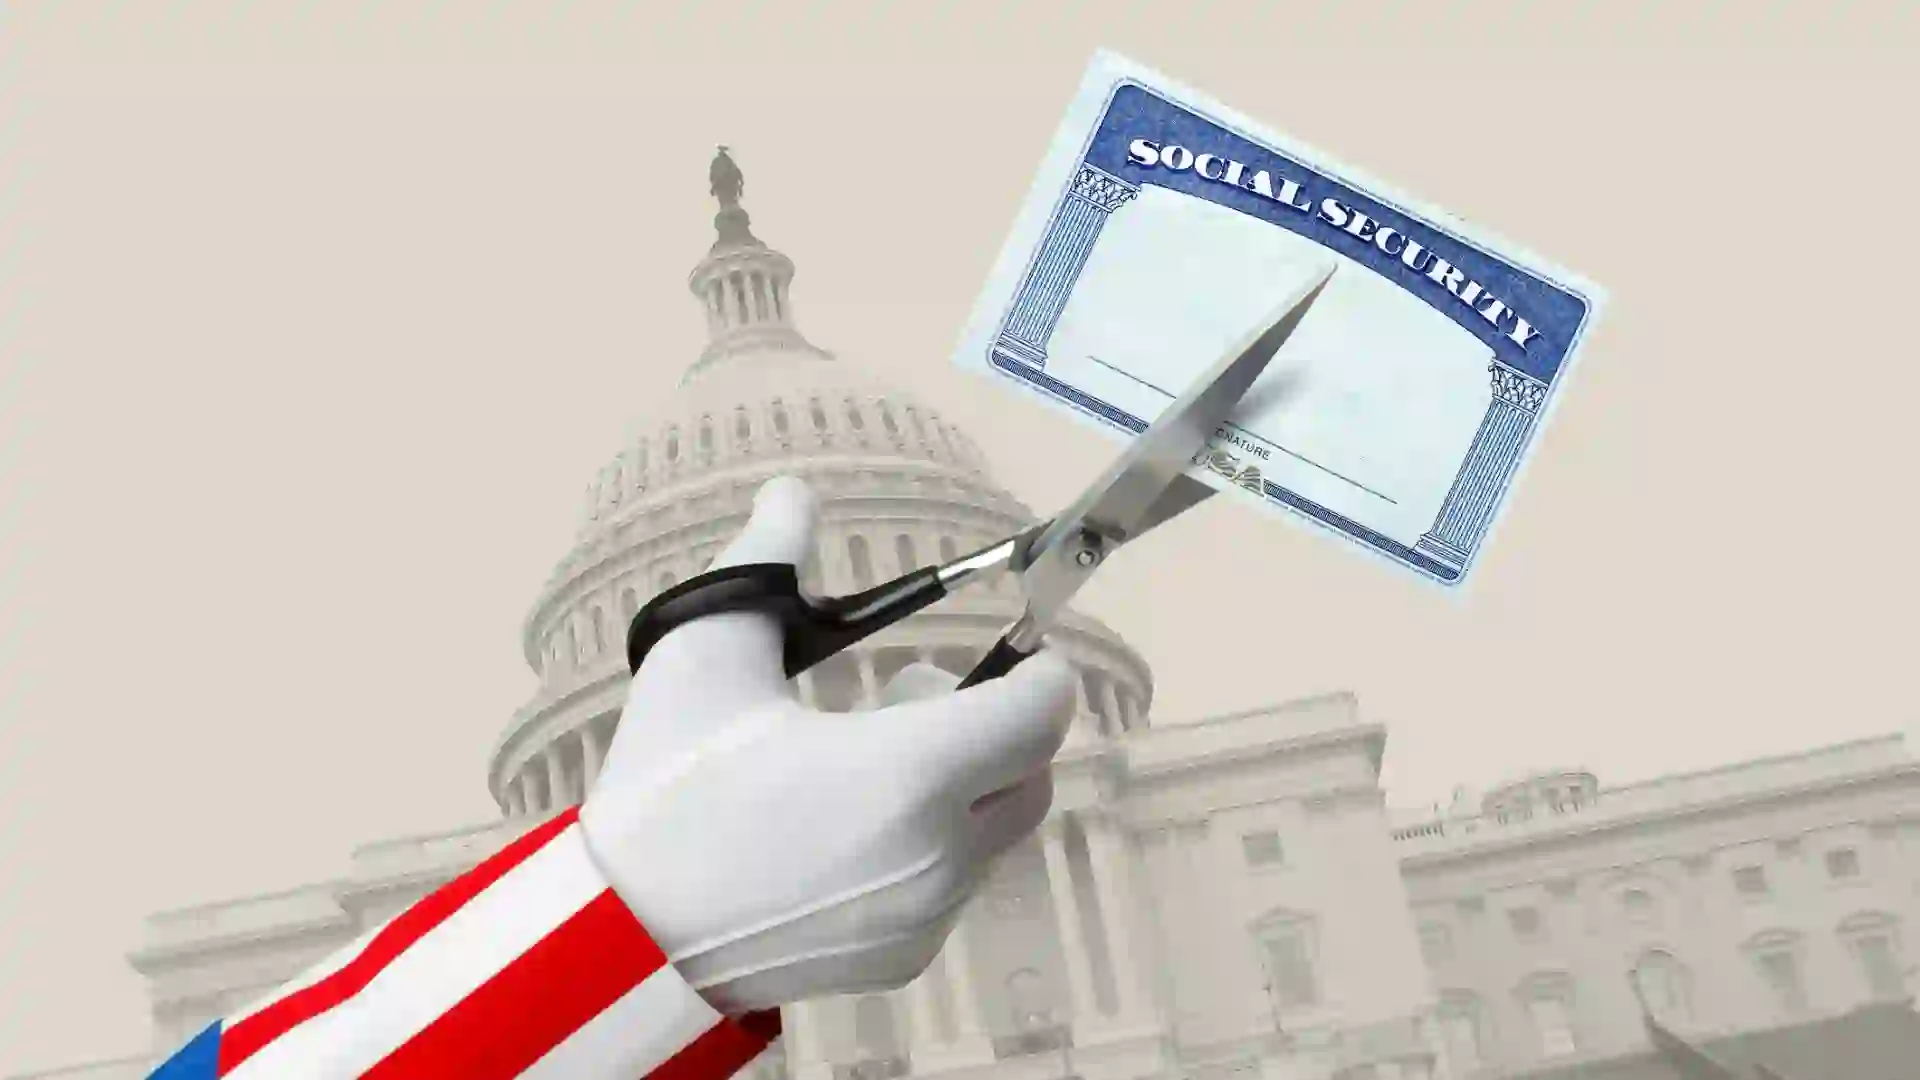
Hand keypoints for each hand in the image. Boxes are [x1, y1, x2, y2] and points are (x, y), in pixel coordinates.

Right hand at [579, 476, 1077, 1014]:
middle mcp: (938, 855)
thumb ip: (766, 565)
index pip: (1041, 716)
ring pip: (991, 832)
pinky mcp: (902, 960)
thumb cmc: (665, 790)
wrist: (619, 936)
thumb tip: (792, 494)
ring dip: (959, 784)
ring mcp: (924, 917)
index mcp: (909, 774)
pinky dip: (929, 845)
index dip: (1041, 673)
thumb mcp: (705, 656)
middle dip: (993, 727)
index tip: (1018, 650)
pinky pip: (952, 886)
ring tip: (865, 759)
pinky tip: (846, 827)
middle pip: (1029, 773)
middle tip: (906, 699)